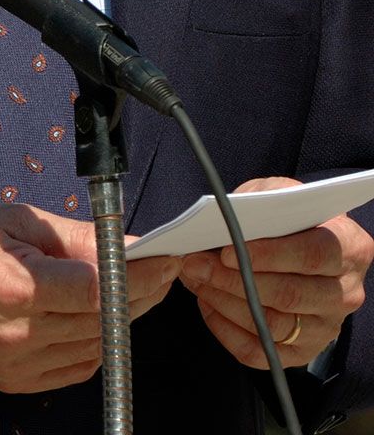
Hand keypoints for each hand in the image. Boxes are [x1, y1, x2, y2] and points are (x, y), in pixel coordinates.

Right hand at [0, 203, 180, 393]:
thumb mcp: (17, 221)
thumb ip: (76, 237)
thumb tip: (129, 245)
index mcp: (16, 286)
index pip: (97, 289)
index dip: (137, 275)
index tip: (162, 258)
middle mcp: (18, 332)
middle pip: (101, 320)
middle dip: (141, 294)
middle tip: (162, 271)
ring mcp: (17, 363)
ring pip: (94, 346)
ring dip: (123, 319)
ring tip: (137, 291)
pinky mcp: (15, 381)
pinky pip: (75, 368)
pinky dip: (96, 344)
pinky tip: (103, 320)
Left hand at [179, 177, 373, 368]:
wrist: (313, 246)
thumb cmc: (295, 218)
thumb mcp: (284, 195)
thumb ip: (262, 200)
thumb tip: (226, 216)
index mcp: (350, 249)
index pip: (312, 255)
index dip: (268, 254)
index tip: (226, 251)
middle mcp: (345, 293)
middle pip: (288, 294)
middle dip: (233, 279)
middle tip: (196, 263)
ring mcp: (326, 327)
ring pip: (272, 325)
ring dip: (225, 302)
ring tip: (196, 279)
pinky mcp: (304, 351)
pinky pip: (262, 352)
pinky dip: (227, 331)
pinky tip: (208, 304)